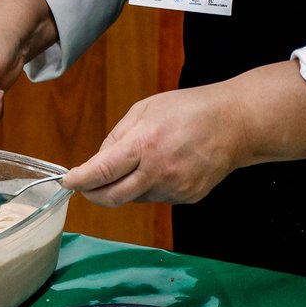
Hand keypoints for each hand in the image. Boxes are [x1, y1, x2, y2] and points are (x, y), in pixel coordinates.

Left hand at [65, 61, 305, 205]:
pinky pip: (155, 198)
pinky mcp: (186, 198)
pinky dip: (148, 187)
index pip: (101, 171)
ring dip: (124, 186)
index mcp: (145, 144)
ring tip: (140, 162)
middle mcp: (158, 171)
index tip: (67, 181)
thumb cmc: (191, 109)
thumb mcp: (146, 108)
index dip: (79, 181)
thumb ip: (117, 135)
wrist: (238, 124)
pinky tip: (163, 167)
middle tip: (85, 185)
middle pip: (111, 197)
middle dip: (92, 193)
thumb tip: (97, 161)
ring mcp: (174, 188)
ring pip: (133, 198)